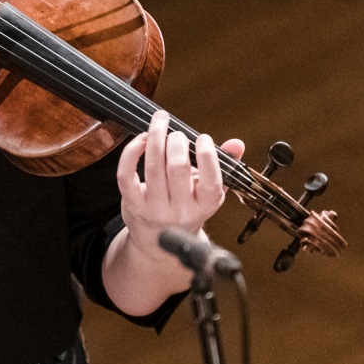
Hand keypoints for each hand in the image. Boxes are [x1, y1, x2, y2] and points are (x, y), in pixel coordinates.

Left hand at [117, 109, 243, 261]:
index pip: (211, 182)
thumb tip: (236, 144)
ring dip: (156, 137)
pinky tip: (141, 139)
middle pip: (178, 169)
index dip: (207, 156)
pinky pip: (127, 174)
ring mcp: (154, 208)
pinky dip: (132, 152)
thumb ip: (224, 165)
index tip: (203, 138)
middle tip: (176, 132)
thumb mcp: (208, 192)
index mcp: (204, 205)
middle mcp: (180, 210)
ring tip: (159, 121)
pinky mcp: (132, 203)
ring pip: (153, 167)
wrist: (157, 242)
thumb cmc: (186, 208)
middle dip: (177, 143)